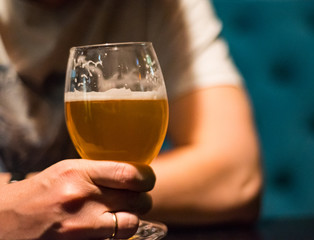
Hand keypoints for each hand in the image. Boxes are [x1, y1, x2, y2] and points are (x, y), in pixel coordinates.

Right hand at [0, 159, 155, 239]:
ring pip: (131, 224)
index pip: (130, 174)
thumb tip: (131, 174)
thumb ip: (98, 172)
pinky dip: (116, 235)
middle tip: (136, 199)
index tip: (147, 180)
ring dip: (132, 220)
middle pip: (136, 199)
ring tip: (123, 216)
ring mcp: (80, 225)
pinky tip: (106, 229)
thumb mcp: (66, 172)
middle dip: (142, 200)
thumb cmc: (37, 194)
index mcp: (78, 172)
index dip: (147, 178)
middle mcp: (81, 197)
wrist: (4, 223)